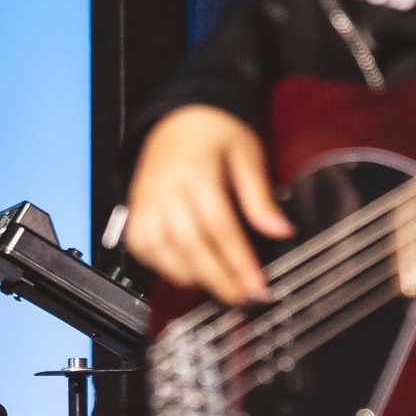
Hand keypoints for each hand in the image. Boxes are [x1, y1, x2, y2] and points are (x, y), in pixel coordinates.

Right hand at [121, 104, 291, 305]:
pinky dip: (161, 266)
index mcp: (196, 171)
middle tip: (240, 298)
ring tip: (217, 289)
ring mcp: (145, 200)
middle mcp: (165, 188)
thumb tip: (281, 231)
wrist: (179, 116)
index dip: (238, 261)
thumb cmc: (216, 133)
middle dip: (217, 277)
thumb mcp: (247, 154)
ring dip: (190, 276)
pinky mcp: (134, 210)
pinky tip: (185, 274)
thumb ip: (259, 196)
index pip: (219, 225)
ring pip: (161, 250)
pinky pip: (141, 247)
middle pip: (189, 244)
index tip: (256, 286)